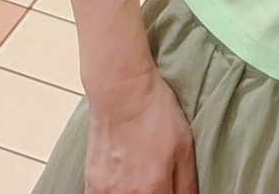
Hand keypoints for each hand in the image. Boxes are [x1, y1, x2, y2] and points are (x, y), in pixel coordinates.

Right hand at [85, 68, 197, 193]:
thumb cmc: (154, 114)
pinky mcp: (91, 185)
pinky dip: (115, 192)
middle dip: (153, 192)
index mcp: (153, 188)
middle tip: (154, 177)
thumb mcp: (185, 148)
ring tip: (139, 174)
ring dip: (134, 192)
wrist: (122, 93)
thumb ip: (187, 185)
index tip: (168, 186)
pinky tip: (122, 180)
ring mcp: (105, 192)